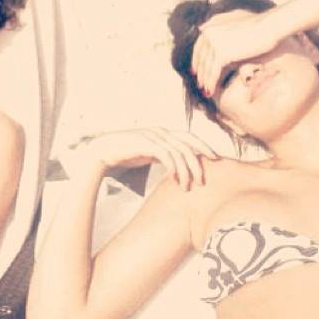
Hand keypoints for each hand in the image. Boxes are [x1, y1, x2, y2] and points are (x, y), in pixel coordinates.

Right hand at [81, 128, 218, 190]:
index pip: (188, 137)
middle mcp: (160, 132)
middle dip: (199, 161)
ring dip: (186, 171)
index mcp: (162, 132)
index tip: (215, 158)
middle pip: (188, 144)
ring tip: (187, 186)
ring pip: (179, 152)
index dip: (203, 146)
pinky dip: (174, 168)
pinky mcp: (145, 143)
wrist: (102, 152)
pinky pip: (166, 156)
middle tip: (204, 179)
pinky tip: (174, 179)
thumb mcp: (147, 154)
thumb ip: (161, 155)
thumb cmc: (125, 154)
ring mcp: (152, 136)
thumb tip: (176, 167)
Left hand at [192, 10, 280, 96]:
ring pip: (206, 67)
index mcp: (210, 27)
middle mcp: (208, 34)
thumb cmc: (256, 23)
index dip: (197, 60)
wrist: (268, 26)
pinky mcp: (221, 54)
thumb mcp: (232, 18)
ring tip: (205, 90)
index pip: (199, 47)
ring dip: (205, 80)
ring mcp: (213, 44)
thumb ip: (218, 22)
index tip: (195, 70)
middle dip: (200, 72)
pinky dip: (211, 83)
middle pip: (201, 58)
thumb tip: (201, 28)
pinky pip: (213, 72)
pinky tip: (211, 91)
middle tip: (200, 83)